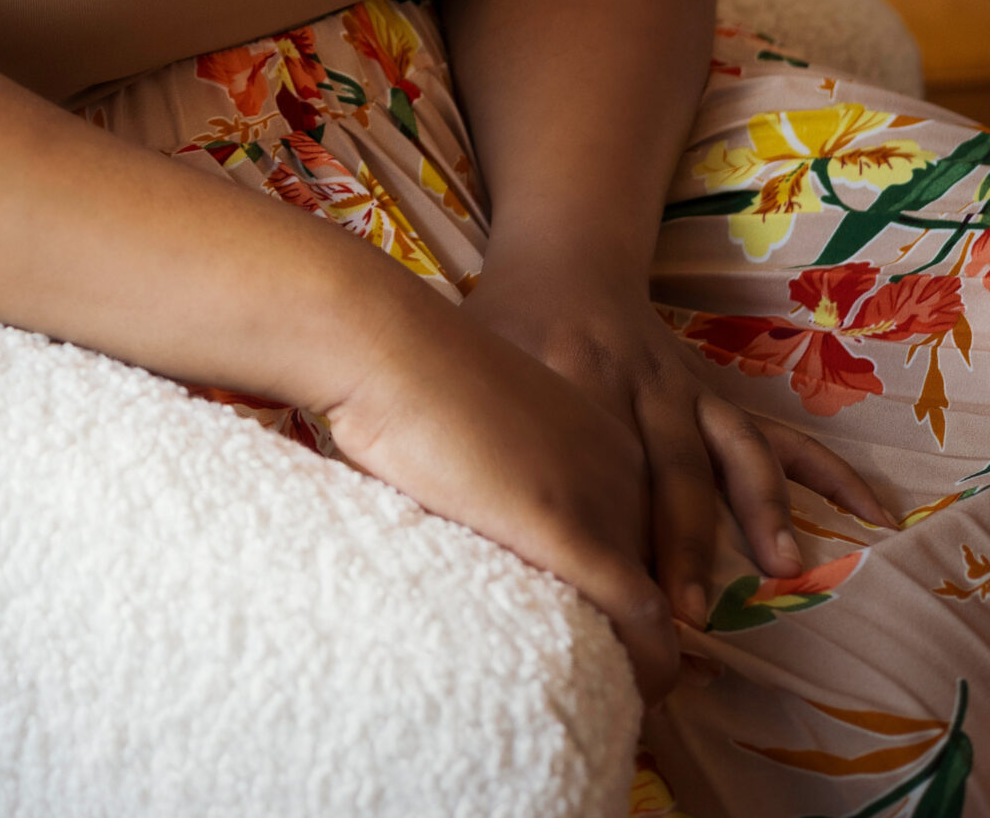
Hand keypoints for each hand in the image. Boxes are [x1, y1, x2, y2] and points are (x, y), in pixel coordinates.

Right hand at [323, 280, 681, 702]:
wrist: (391, 344)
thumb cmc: (404, 375)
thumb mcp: (480, 420)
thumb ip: (500, 467)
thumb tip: (474, 512)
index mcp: (599, 435)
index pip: (641, 531)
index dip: (624, 587)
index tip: (603, 630)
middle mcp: (621, 465)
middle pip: (654, 570)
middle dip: (640, 632)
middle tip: (610, 682)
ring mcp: (603, 498)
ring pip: (656, 607)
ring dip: (645, 663)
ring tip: (614, 703)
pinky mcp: (575, 533)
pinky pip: (640, 620)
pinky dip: (645, 668)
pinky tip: (629, 698)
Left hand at [463, 256, 897, 631]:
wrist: (563, 258)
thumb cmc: (505, 323)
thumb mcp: (476, 353)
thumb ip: (469, 416)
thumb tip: (434, 502)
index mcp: (572, 368)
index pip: (589, 450)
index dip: (597, 515)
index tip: (603, 584)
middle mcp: (638, 380)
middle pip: (666, 462)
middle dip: (677, 537)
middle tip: (680, 608)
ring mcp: (683, 388)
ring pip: (728, 449)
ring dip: (755, 510)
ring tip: (778, 568)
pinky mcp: (711, 394)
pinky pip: (772, 434)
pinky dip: (822, 471)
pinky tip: (867, 512)